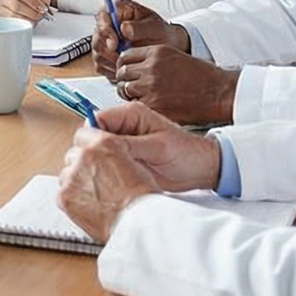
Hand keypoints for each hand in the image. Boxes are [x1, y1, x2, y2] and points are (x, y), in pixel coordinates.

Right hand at [0, 0, 49, 22]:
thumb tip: (43, 1)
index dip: (32, 1)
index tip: (43, 8)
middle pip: (15, 5)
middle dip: (32, 12)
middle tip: (42, 14)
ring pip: (13, 16)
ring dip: (28, 19)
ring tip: (38, 18)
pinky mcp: (0, 18)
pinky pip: (11, 23)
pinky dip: (23, 25)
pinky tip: (30, 22)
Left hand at [57, 130, 160, 244]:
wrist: (138, 222)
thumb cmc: (143, 199)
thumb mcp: (135, 163)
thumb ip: (114, 154)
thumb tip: (104, 154)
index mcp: (104, 143)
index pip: (83, 135)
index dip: (88, 148)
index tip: (92, 156)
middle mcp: (85, 155)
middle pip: (73, 155)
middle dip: (82, 166)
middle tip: (97, 182)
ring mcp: (73, 175)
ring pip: (66, 174)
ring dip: (76, 183)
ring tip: (96, 198)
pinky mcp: (65, 196)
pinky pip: (62, 193)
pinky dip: (72, 200)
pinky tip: (89, 207)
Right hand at [87, 100, 222, 190]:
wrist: (203, 170)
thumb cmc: (188, 154)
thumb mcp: (158, 148)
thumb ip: (128, 145)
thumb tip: (101, 144)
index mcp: (130, 114)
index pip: (96, 120)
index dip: (91, 137)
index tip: (94, 154)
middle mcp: (124, 126)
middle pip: (94, 136)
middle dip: (95, 153)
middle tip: (103, 169)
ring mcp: (124, 143)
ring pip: (98, 152)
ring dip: (101, 164)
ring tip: (112, 176)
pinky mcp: (126, 159)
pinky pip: (107, 163)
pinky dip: (108, 173)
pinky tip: (116, 181)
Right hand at [91, 0, 189, 75]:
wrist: (167, 49)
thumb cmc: (162, 34)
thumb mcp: (156, 28)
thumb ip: (140, 27)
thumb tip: (124, 28)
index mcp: (120, 10)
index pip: (102, 16)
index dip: (104, 29)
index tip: (114, 43)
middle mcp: (109, 25)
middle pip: (97, 37)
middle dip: (107, 50)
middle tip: (121, 58)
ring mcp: (105, 41)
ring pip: (97, 53)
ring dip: (111, 61)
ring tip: (129, 64)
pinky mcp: (105, 56)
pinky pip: (101, 66)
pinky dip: (112, 70)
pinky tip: (126, 69)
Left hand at [111, 46, 238, 125]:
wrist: (219, 93)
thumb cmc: (203, 77)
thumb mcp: (175, 58)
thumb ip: (152, 60)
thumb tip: (134, 67)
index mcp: (156, 52)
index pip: (125, 56)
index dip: (124, 65)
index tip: (127, 72)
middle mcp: (150, 67)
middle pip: (122, 72)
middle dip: (125, 80)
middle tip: (132, 88)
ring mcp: (151, 86)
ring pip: (124, 88)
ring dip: (130, 94)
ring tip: (143, 98)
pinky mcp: (154, 104)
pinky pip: (135, 104)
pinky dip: (139, 107)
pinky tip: (151, 106)